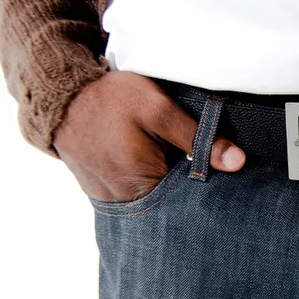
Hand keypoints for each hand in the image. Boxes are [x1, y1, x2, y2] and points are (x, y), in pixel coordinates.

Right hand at [54, 71, 245, 201]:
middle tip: (186, 156)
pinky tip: (147, 159)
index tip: (217, 169)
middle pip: (171, 203)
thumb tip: (237, 163)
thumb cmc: (109, 99)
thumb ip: (198, 137)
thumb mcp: (159, 109)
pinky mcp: (101, 193)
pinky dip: (145, 181)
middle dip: (186, 186)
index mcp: (142, 183)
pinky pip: (133, 195)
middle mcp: (125, 200)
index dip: (207, 183)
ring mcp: (110, 200)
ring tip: (165, 156)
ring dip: (165, 183)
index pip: (190, 198)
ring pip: (153, 200)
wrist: (60, 95)